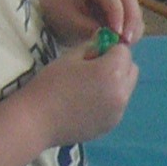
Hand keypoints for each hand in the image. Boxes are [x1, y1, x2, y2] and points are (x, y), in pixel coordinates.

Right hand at [24, 43, 138, 149]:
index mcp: (113, 72)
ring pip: (126, 88)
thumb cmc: (50, 85)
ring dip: (115, 83)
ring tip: (89, 88)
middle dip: (118, 65)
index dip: (108, 50)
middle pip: (131, 69)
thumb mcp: (70, 58)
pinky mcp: (111, 125)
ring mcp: (118, 111)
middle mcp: (122, 92)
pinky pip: (118, 105)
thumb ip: (92, 47)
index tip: (91, 55)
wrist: (35, 122)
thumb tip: (103, 40)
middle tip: (93, 70)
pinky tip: (86, 104)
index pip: (123, 51)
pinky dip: (109, 101)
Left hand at [40, 0, 143, 46]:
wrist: (52, 16)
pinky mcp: (121, 4)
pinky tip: (127, 42)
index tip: (117, 33)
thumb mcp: (70, 21)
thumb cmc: (58, 14)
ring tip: (126, 44)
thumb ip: (90, 27)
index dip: (116, 12)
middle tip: (126, 40)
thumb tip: (112, 37)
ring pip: (133, 6)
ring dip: (134, 25)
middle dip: (130, 19)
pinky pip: (132, 15)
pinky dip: (133, 28)